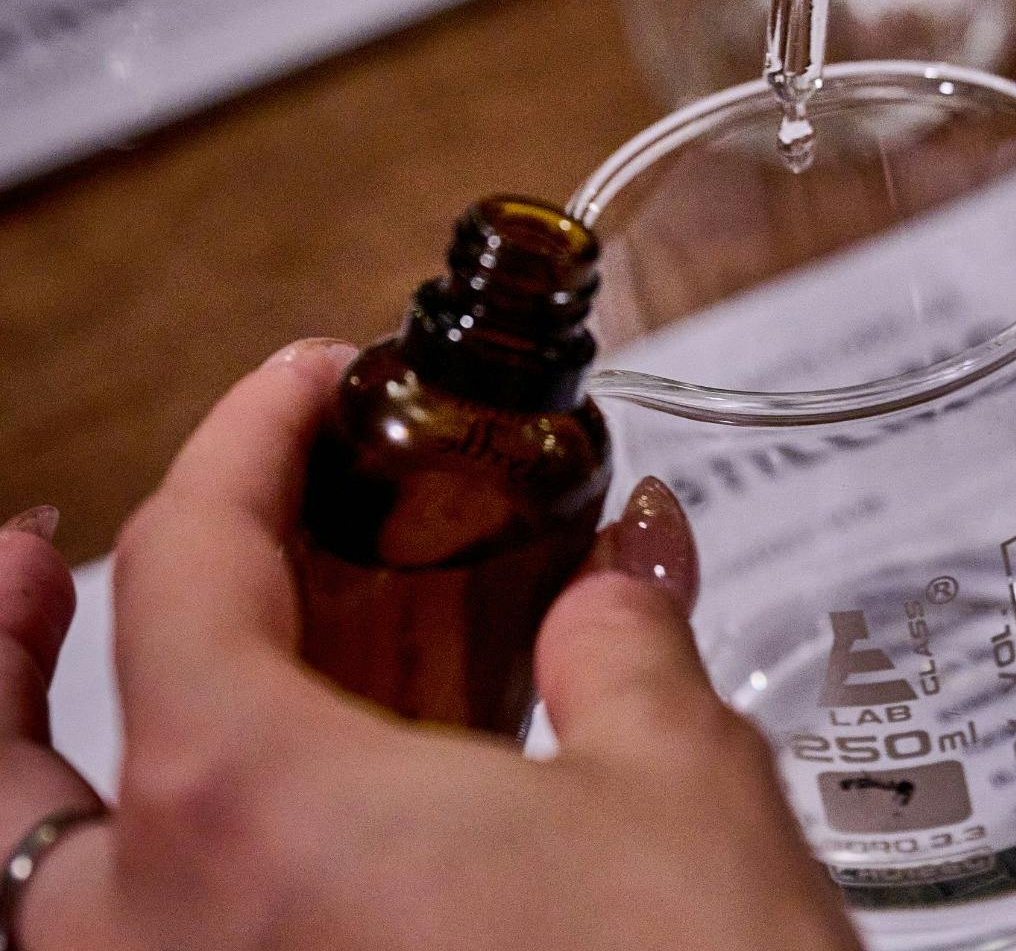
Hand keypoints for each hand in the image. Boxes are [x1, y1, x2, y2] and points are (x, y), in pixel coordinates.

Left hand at [0, 340, 862, 950]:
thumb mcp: (681, 786)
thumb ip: (626, 646)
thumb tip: (626, 574)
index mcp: (252, 814)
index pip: (182, 564)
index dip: (243, 439)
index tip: (303, 386)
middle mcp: (161, 942)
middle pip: (0, 758)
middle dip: (4, 630)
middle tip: (31, 556)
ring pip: (29, 884)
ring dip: (38, 764)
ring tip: (99, 683)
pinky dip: (143, 872)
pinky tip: (259, 827)